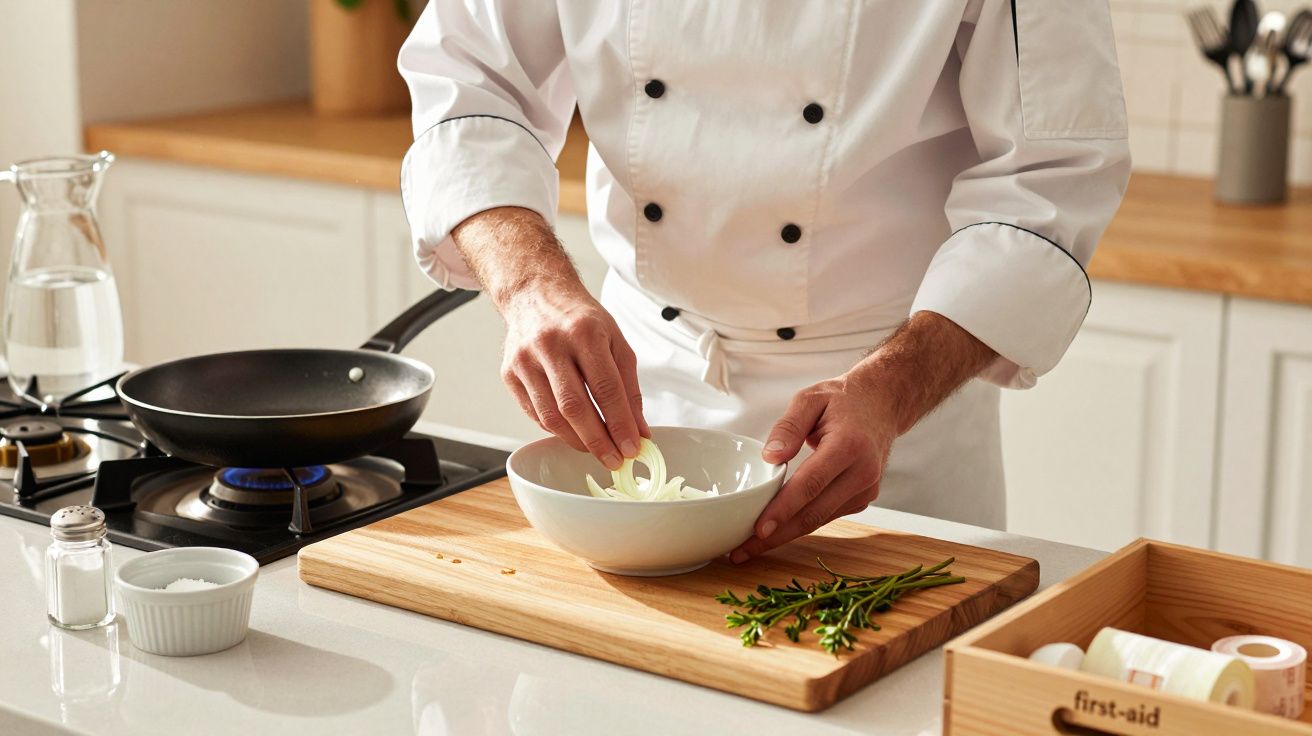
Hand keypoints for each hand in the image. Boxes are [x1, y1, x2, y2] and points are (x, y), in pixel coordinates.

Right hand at [500, 282, 648, 468]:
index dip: (620, 424)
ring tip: (596, 450)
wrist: (536, 294)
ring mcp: (525, 360)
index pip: (606, 389)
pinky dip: (557, 429)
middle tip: (615, 460)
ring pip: (551, 416)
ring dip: (577, 440)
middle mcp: (551, 345)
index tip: (633, 447)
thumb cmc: (580, 318)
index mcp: (584, 332)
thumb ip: (629, 387)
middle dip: (599, 441)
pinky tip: (573, 432)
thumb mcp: (615, 341)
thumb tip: (638, 430)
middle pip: (575, 407)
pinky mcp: (509, 373)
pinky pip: (535, 413)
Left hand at [730, 368, 893, 562]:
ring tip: (750, 547)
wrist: (882, 405)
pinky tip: (776, 531)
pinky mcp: (863, 498)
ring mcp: (866, 489)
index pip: (810, 484)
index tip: (758, 530)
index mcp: (849, 446)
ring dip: (785, 535)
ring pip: (820, 520)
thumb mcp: (811, 399)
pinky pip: (827, 515)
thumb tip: (770, 457)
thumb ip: (788, 426)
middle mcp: (862, 473)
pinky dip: (801, 524)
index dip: (783, 510)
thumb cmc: (843, 400)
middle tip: (741, 551)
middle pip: (814, 513)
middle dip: (776, 536)